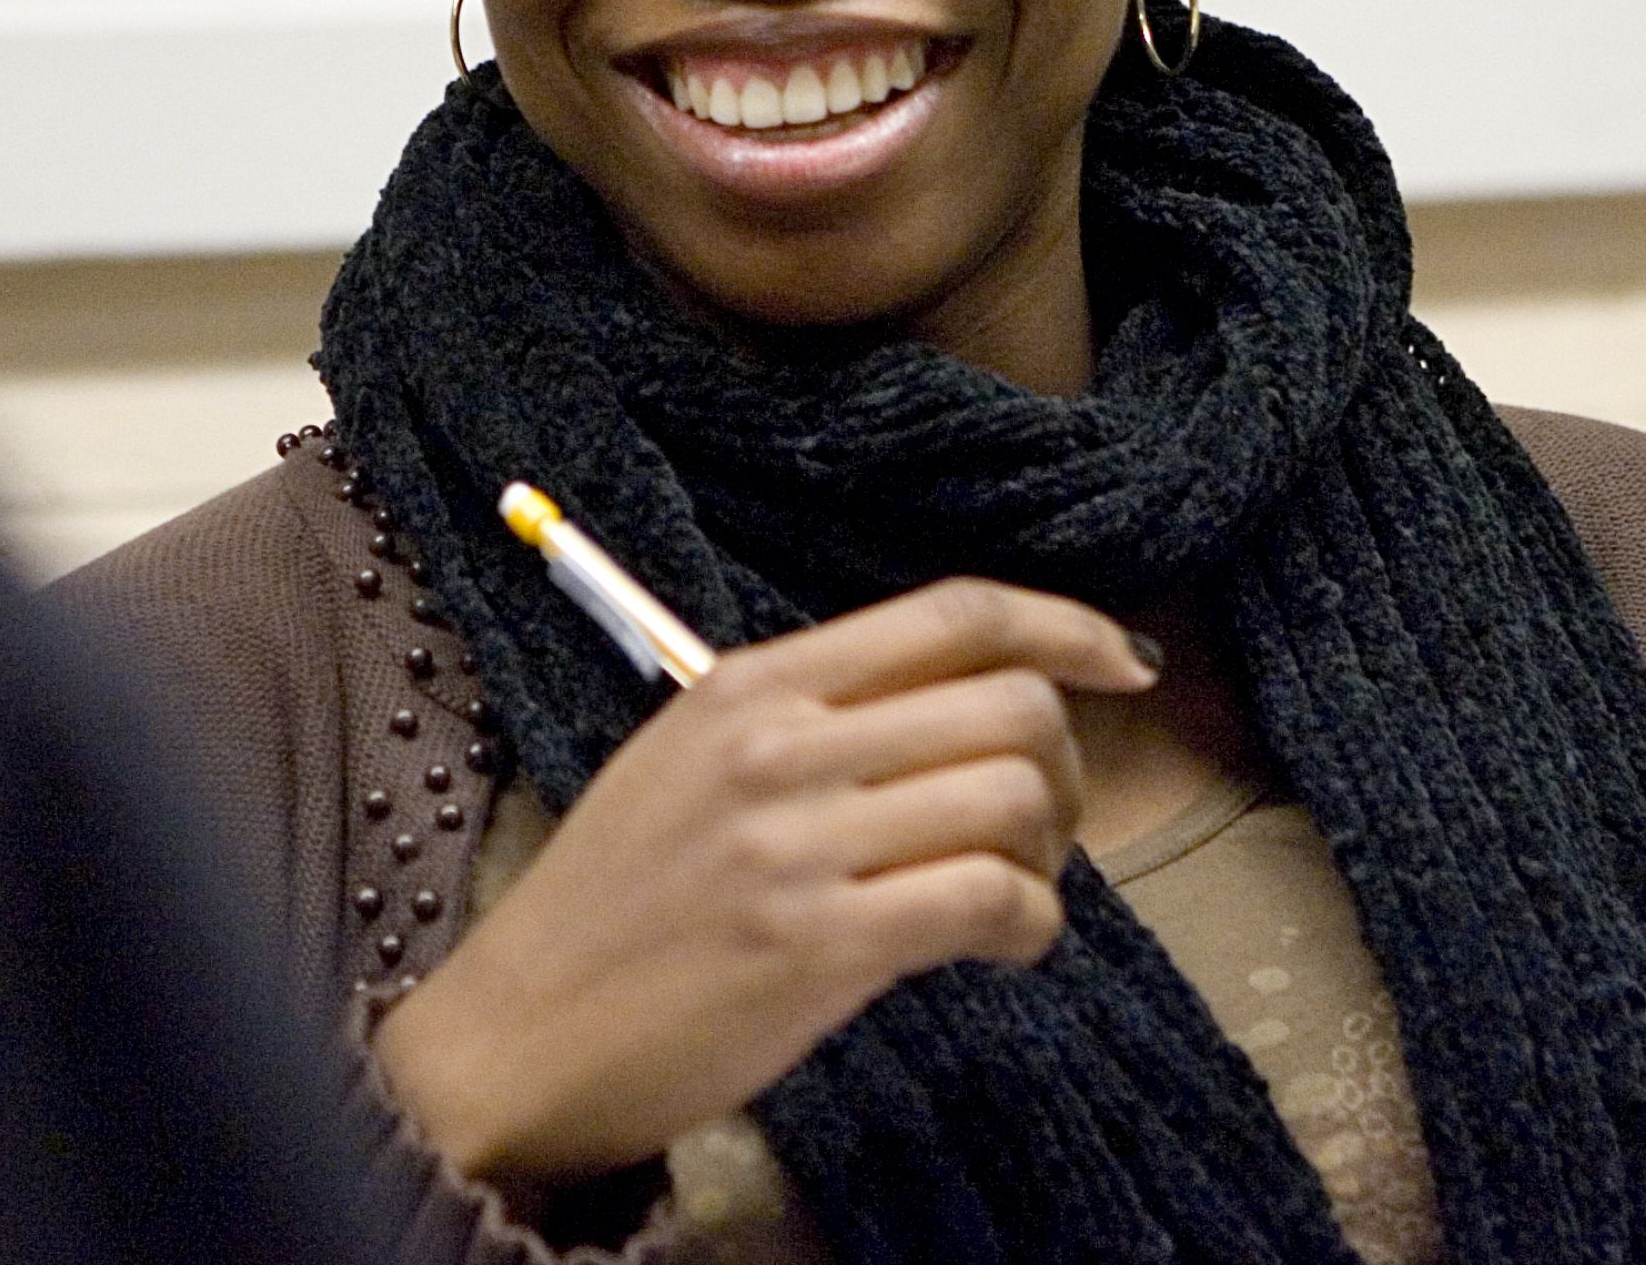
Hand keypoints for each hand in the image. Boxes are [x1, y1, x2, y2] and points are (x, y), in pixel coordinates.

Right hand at [369, 575, 1157, 1192]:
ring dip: (1049, 855)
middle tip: (1042, 829)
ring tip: (1011, 894)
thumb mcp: (690, 761)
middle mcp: (781, 744)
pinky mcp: (818, 945)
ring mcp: (797, 843)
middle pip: (1010, 703)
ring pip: (1015, 796)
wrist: (520, 1032)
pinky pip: (990, 900)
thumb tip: (962, 703)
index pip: (952, 613)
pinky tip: (1003, 946)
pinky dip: (1030, 925)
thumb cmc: (614, 905)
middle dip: (1067, 765)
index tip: (1125, 662)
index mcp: (754, 683)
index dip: (1064, 627)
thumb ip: (812, 719)